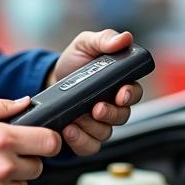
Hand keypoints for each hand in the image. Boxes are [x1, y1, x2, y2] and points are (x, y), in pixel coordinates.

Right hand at [0, 96, 60, 184]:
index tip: (43, 141)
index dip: (49, 141)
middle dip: (26, 160)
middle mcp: (1, 166)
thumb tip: (25, 102)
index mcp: (1, 139)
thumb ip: (1, 107)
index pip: (49, 143)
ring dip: (11, 179)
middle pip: (39, 167)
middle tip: (4, 154)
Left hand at [48, 28, 144, 156]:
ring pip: (106, 133)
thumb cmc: (74, 62)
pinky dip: (80, 141)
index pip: (134, 93)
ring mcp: (100, 123)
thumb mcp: (85, 44)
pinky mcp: (85, 136)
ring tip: (76, 118)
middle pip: (123, 116)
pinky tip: (69, 130)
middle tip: (97, 108)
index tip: (120, 93)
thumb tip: (124, 38)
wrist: (50, 80)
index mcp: (119, 83)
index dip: (130, 95)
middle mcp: (113, 105)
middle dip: (110, 114)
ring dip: (91, 127)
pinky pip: (89, 146)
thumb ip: (104, 39)